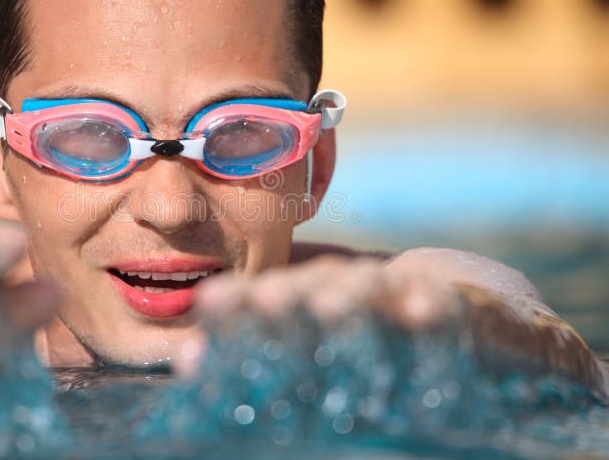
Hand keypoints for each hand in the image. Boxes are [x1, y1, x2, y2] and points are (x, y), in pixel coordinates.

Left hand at [174, 254, 459, 376]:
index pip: (269, 294)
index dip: (242, 298)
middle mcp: (348, 289)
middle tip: (266, 298)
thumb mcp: (311, 339)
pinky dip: (432, 306)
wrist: (457, 303)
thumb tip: (185, 360)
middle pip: (315, 285)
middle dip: (291, 291)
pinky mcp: (452, 304)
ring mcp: (399, 294)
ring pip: (370, 288)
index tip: (209, 302)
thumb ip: (253, 348)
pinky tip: (420, 314)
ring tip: (328, 307)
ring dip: (350, 294)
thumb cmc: (367, 325)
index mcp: (309, 296)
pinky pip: (443, 305)